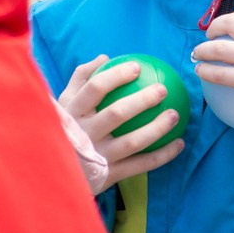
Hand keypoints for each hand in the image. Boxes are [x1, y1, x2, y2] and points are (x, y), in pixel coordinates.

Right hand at [58, 55, 184, 189]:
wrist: (53, 171)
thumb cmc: (64, 129)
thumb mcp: (63, 103)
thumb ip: (81, 78)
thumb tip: (105, 57)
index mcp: (73, 112)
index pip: (95, 88)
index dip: (117, 75)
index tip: (137, 67)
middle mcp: (85, 133)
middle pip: (116, 114)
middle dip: (142, 100)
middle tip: (162, 89)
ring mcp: (98, 155)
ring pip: (132, 142)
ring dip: (157, 128)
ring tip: (175, 115)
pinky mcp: (109, 175)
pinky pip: (140, 164)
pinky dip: (162, 155)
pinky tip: (180, 144)